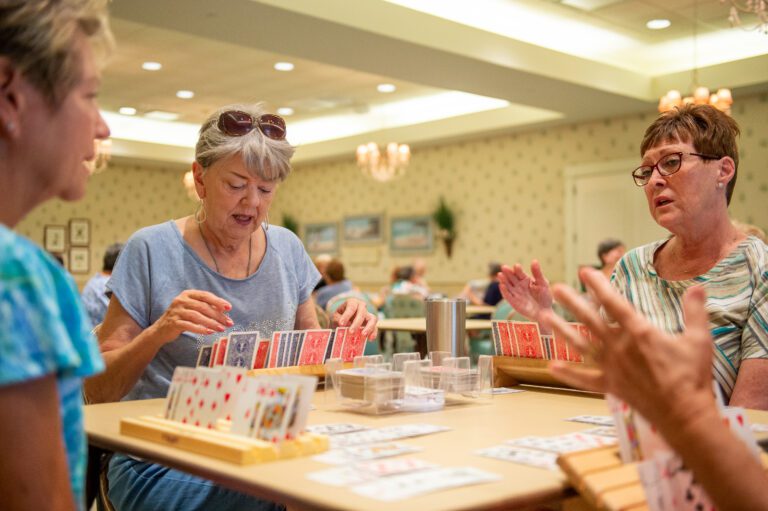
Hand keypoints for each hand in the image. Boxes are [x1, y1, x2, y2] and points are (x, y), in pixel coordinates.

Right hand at [151, 290, 232, 342]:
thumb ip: (206, 307)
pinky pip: (190, 325)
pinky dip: (201, 329)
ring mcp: (176, 311)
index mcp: (188, 294)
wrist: (161, 330)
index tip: (229, 308)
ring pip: (197, 316)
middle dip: (218, 315)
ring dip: (211, 323)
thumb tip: (224, 311)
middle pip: (203, 306)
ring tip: (221, 328)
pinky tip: (209, 332)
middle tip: (228, 322)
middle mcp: (181, 300)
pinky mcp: (173, 322)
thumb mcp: (192, 309)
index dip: (218, 301)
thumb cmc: (181, 317)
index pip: (206, 295)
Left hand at [333, 298, 377, 339]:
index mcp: (352, 302)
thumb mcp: (335, 317)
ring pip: (372, 319)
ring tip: (363, 335)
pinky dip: (373, 333)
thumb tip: (345, 325)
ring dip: (368, 327)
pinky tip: (370, 339)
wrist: (343, 322)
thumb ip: (338, 320)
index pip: (351, 307)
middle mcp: (362, 307)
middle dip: (356, 323)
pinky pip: (375, 327)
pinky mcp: (371, 324)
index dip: (346, 315)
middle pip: (362, 313)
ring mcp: (368, 315)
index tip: (341, 324)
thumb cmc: (339, 317)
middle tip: (351, 332)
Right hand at [498, 260, 552, 320]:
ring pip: (508, 285)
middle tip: (504, 267)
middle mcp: (519, 286)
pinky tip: (501, 285)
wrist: (545, 312)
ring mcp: (515, 294)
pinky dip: (504, 291)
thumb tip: (534, 260)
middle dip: (508, 273)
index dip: (518, 269)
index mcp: (525, 280)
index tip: (516, 266)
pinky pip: (508, 296)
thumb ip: (537, 273)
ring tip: (500, 274)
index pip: (520, 273)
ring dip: (503, 280)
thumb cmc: (544, 297)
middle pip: (512, 278)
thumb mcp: (543, 283)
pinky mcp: (513, 302)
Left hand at [544, 267, 714, 429]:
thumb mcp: (699, 340)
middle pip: (590, 320)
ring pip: (581, 344)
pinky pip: (585, 379)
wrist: (684, 415)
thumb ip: (695, 311)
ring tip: (544, 316)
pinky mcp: (611, 386)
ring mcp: (612, 367)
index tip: (585, 271)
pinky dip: (569, 373)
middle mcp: (619, 347)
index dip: (599, 286)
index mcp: (639, 333)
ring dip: (562, 329)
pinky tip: (552, 366)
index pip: (614, 303)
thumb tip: (697, 287)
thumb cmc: (693, 377)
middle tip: (555, 288)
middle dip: (572, 302)